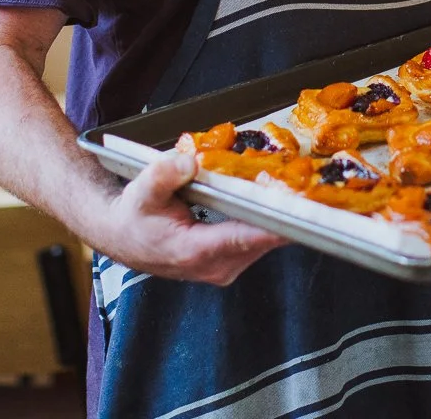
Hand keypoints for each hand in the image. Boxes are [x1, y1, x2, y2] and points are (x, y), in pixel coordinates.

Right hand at [90, 148, 285, 285]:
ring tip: (297, 188)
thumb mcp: (141, 191)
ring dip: (280, 217)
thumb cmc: (133, 216)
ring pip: (265, 241)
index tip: (301, 212)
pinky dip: (269, 221)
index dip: (275, 225)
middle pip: (263, 239)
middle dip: (285, 213)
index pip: (243, 239)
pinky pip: (258, 240)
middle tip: (308, 185)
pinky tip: (276, 200)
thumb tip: (189, 162)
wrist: (122, 237)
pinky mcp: (230, 262)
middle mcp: (215, 266)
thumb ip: (163, 174)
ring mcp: (225, 267)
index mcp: (194, 251)